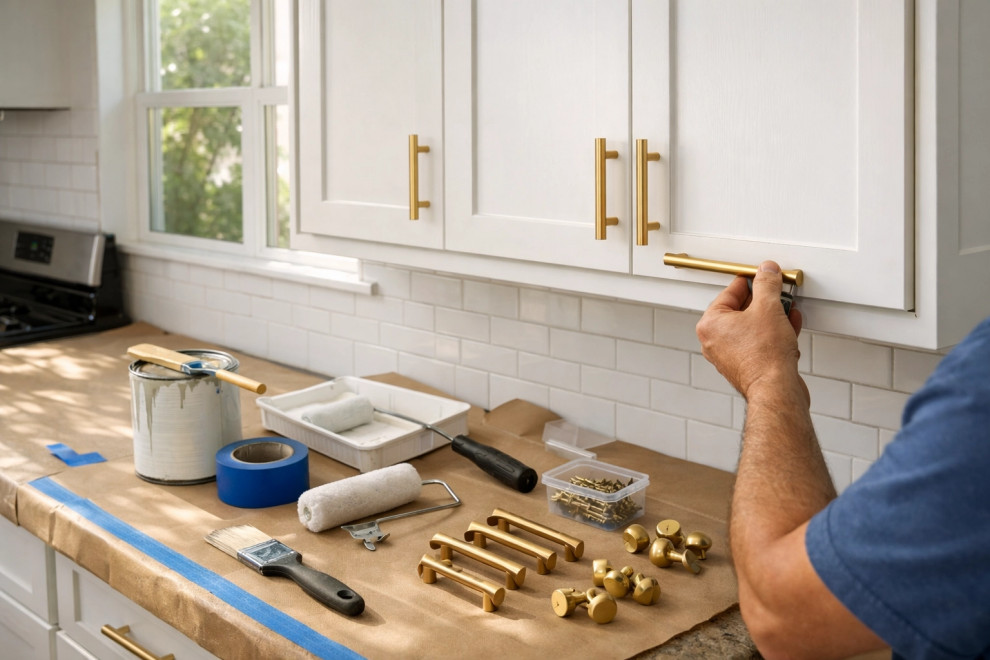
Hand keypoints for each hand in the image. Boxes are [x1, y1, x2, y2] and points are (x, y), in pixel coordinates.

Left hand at [695, 261, 804, 400]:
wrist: (776, 389)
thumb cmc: (764, 357)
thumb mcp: (768, 307)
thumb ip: (767, 285)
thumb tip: (766, 271)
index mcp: (710, 324)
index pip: (729, 292)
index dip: (751, 281)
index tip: (763, 275)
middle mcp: (715, 341)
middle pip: (741, 310)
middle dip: (764, 301)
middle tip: (778, 292)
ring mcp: (730, 356)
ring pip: (752, 327)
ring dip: (772, 316)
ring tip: (787, 309)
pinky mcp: (746, 366)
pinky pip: (759, 343)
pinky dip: (773, 333)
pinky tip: (789, 326)